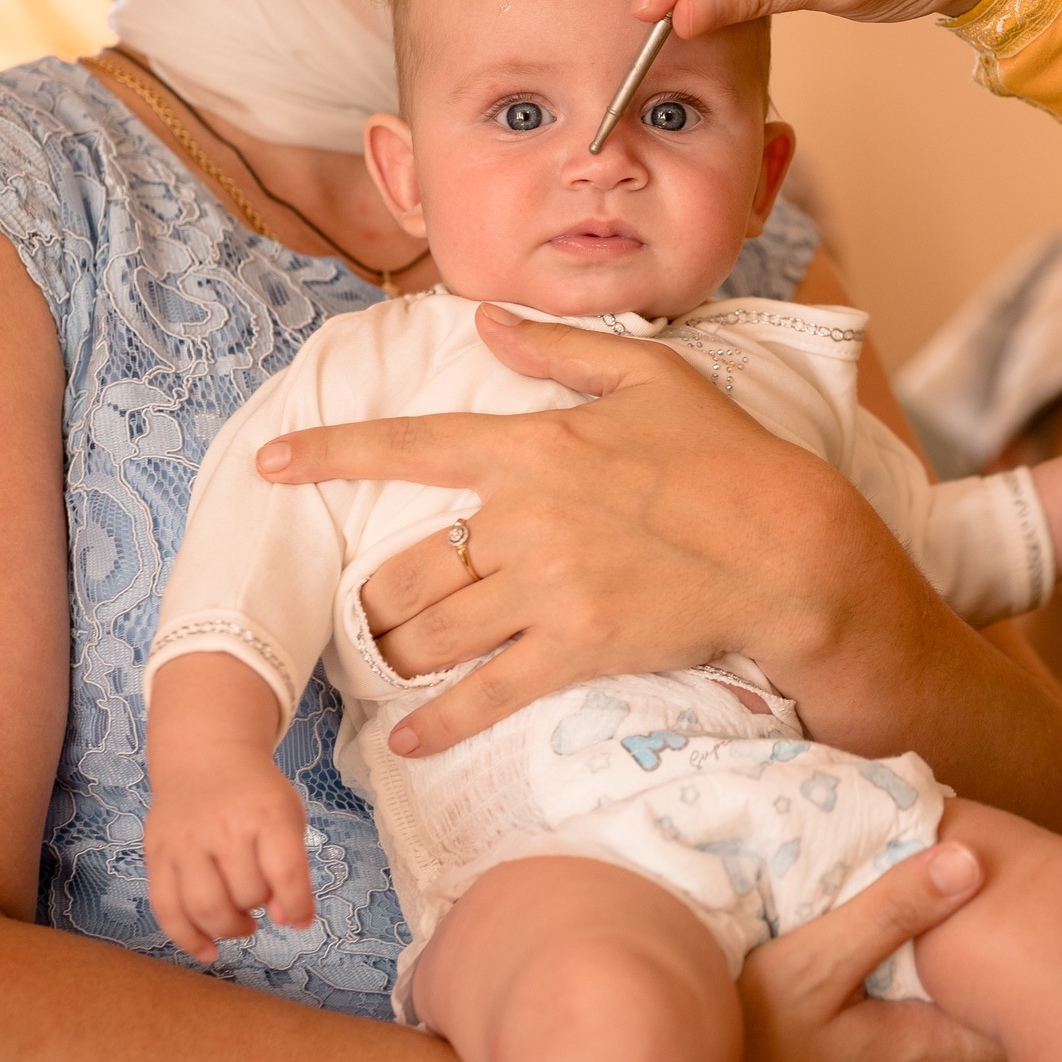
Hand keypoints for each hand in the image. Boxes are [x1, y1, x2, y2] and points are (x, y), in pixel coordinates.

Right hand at [143, 653, 317, 960]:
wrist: (205, 759)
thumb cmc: (255, 796)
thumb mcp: (287, 817)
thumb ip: (292, 868)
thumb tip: (284, 919)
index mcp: (267, 813)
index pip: (286, 872)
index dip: (297, 906)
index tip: (299, 920)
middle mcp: (223, 826)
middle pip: (244, 893)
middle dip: (257, 908)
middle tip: (259, 901)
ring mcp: (185, 841)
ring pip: (204, 907)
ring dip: (228, 928)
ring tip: (240, 923)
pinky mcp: (156, 855)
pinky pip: (166, 909)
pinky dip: (187, 939)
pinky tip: (207, 950)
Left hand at [258, 305, 898, 756]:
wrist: (790, 548)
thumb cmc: (727, 455)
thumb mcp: (652, 376)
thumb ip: (559, 350)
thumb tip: (490, 323)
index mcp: (533, 446)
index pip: (408, 445)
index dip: (330, 455)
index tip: (271, 464)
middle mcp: (524, 520)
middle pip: (404, 569)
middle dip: (371, 599)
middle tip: (364, 613)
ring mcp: (547, 591)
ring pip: (430, 635)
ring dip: (394, 656)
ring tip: (384, 665)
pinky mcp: (577, 650)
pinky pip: (484, 696)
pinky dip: (438, 723)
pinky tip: (409, 738)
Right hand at [718, 842, 1003, 1061]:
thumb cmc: (741, 1048)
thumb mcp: (811, 961)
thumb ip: (892, 910)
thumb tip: (968, 862)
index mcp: (925, 1057)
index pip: (1006, 1018)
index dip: (1001, 968)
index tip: (985, 927)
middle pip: (962, 1035)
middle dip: (949, 987)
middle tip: (926, 935)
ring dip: (908, 1022)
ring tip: (880, 975)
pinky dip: (876, 1058)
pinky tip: (841, 1030)